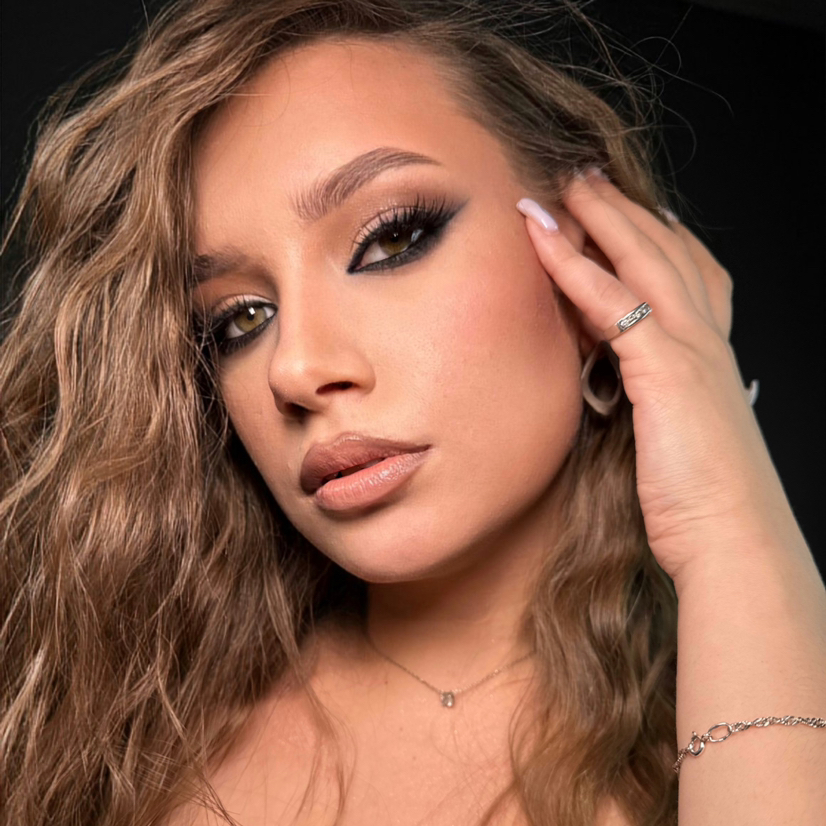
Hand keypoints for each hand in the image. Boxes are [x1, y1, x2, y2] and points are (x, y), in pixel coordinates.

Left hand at [517, 170, 799, 588]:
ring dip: (598, 215)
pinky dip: (574, 264)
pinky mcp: (665, 368)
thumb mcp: (673, 434)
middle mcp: (706, 338)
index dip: (656, 235)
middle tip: (586, 175)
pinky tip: (543, 237)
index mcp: (709, 353)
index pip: (686, 272)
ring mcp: (690, 347)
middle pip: (664, 249)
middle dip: (624, 207)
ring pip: (641, 259)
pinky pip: (609, 300)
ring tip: (562, 183)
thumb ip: (649, 398)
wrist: (730, 538)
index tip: (629, 209)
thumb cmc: (698, 499)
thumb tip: (614, 386)